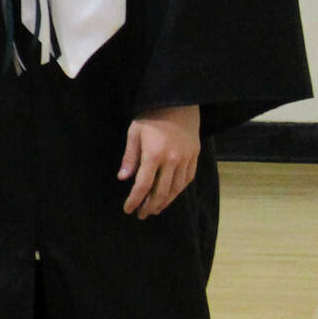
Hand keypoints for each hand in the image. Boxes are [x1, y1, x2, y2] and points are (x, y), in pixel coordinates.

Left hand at [119, 104, 200, 218]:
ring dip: (164, 202)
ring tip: (154, 209)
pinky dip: (178, 191)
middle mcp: (172, 160)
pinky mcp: (194, 157)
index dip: (135, 200)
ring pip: (175, 189)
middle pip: (160, 192)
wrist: (178, 104)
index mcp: (154, 154)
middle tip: (141, 214)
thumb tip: (123, 178)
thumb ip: (130, 157)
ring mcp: (185, 160)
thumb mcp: (134, 133)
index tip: (128, 209)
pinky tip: (170, 196)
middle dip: (149, 206)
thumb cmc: (151, 117)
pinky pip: (187, 180)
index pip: (143, 185)